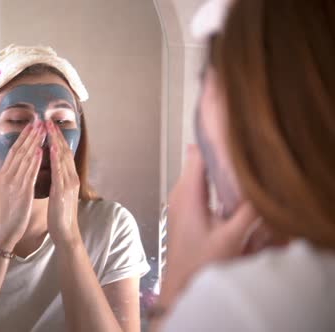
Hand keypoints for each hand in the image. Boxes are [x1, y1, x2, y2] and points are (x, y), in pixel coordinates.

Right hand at [0, 122, 45, 249]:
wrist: (3, 228)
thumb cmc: (7, 209)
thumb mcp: (5, 188)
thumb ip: (10, 174)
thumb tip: (16, 162)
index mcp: (2, 173)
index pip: (13, 150)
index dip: (23, 136)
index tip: (31, 124)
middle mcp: (6, 175)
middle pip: (19, 150)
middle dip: (30, 135)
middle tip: (39, 121)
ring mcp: (13, 183)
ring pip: (25, 159)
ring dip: (34, 143)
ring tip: (43, 130)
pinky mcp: (21, 192)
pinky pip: (29, 173)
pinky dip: (35, 161)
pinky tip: (40, 151)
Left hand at [46, 120, 80, 245]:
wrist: (66, 232)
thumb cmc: (60, 213)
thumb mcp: (59, 192)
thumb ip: (57, 179)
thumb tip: (51, 167)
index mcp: (69, 177)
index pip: (63, 153)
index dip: (57, 138)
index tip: (49, 125)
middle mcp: (71, 177)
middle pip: (64, 151)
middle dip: (56, 135)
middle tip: (48, 120)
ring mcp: (68, 183)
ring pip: (63, 158)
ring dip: (55, 141)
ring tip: (49, 127)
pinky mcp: (63, 191)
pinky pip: (59, 171)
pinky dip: (55, 158)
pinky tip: (51, 148)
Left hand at [160, 145, 259, 305]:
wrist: (180, 283)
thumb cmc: (199, 262)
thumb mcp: (231, 237)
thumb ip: (248, 211)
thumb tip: (264, 188)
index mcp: (187, 194)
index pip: (198, 154)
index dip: (215, 140)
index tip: (233, 133)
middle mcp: (179, 192)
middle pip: (198, 159)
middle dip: (219, 153)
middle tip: (242, 150)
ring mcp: (179, 199)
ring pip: (198, 172)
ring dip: (217, 167)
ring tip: (239, 165)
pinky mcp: (183, 208)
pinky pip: (197, 184)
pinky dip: (212, 180)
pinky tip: (228, 187)